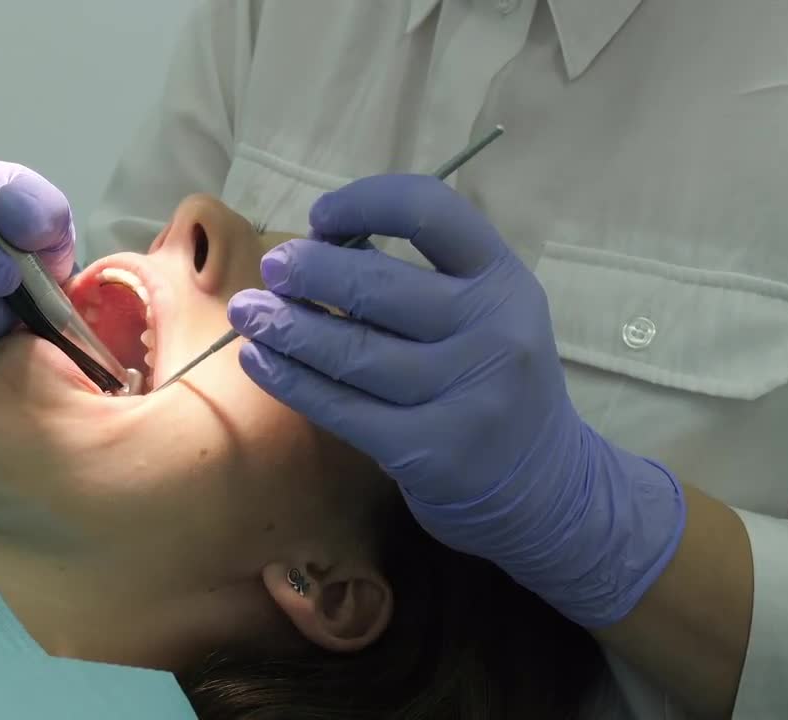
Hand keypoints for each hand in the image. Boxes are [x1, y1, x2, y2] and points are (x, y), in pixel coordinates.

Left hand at [227, 174, 685, 627]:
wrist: (541, 485)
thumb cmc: (491, 379)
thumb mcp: (486, 314)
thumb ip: (422, 278)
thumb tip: (317, 246)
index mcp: (504, 279)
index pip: (432, 213)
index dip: (366, 202)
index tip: (321, 216)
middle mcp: (493, 332)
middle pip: (379, 286)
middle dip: (310, 270)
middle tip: (272, 268)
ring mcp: (464, 395)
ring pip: (352, 351)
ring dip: (286, 326)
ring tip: (246, 311)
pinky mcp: (428, 452)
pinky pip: (341, 407)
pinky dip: (289, 380)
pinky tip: (259, 360)